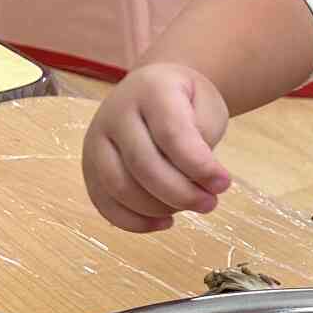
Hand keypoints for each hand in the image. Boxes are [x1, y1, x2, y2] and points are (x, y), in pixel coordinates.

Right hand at [82, 64, 231, 232]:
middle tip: (210, 203)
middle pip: (143, 164)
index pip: (171, 134)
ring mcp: (97, 140)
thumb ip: (203, 140)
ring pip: (119, 186)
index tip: (223, 183)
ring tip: (190, 207)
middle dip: (182, 193)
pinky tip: (164, 223)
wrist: (154, 89)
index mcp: (151, 89)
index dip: (198, 166)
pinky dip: (134, 221)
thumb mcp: (207, 108)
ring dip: (159, 208)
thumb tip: (196, 182)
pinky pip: (104, 202)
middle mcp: (115, 112)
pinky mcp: (89, 166)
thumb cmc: (186, 102)